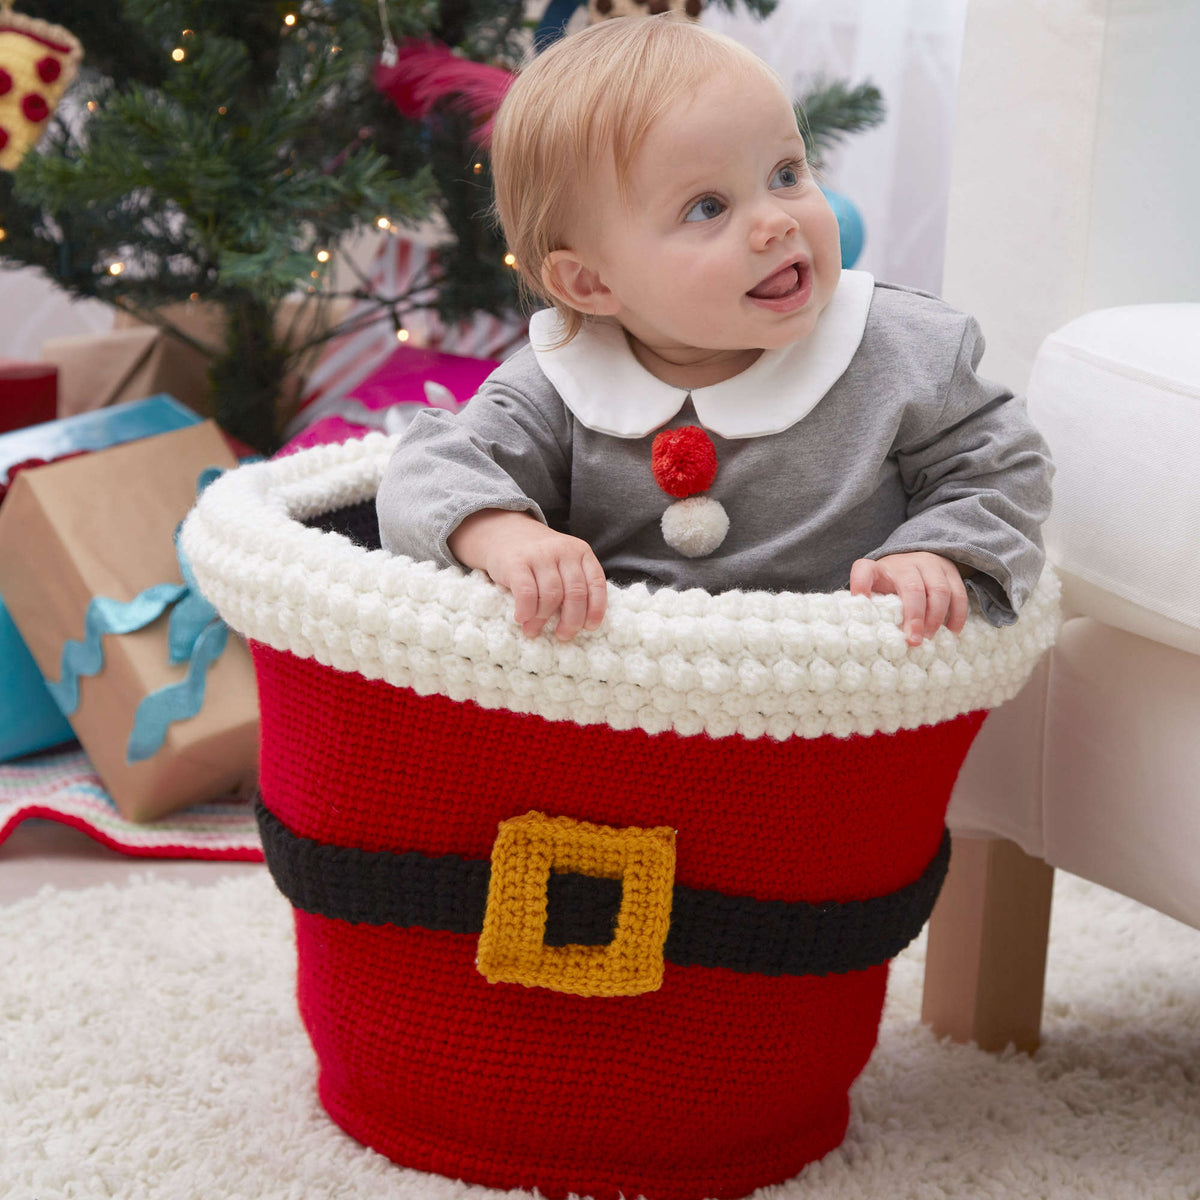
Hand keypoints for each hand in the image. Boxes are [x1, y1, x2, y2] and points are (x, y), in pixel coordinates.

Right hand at [448, 509, 607, 639]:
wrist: (503, 533)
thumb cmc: (538, 558)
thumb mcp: (563, 562)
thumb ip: (574, 584)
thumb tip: (579, 624)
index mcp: (581, 552)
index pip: (596, 583)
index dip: (596, 609)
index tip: (589, 627)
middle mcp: (563, 550)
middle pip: (575, 594)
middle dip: (571, 621)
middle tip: (563, 635)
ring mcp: (540, 555)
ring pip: (551, 596)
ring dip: (543, 619)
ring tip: (534, 630)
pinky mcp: (516, 562)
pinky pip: (527, 593)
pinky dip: (527, 611)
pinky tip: (522, 618)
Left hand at [849, 552, 969, 645]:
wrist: (914, 560)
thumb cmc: (890, 585)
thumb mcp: (874, 591)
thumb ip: (871, 606)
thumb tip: (866, 631)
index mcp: (879, 569)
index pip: (864, 570)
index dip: (860, 584)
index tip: (861, 601)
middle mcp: (905, 563)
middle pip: (912, 588)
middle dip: (914, 617)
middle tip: (913, 641)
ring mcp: (930, 564)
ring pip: (939, 590)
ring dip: (936, 617)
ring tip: (930, 637)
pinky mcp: (950, 571)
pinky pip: (959, 593)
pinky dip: (957, 615)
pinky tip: (952, 632)